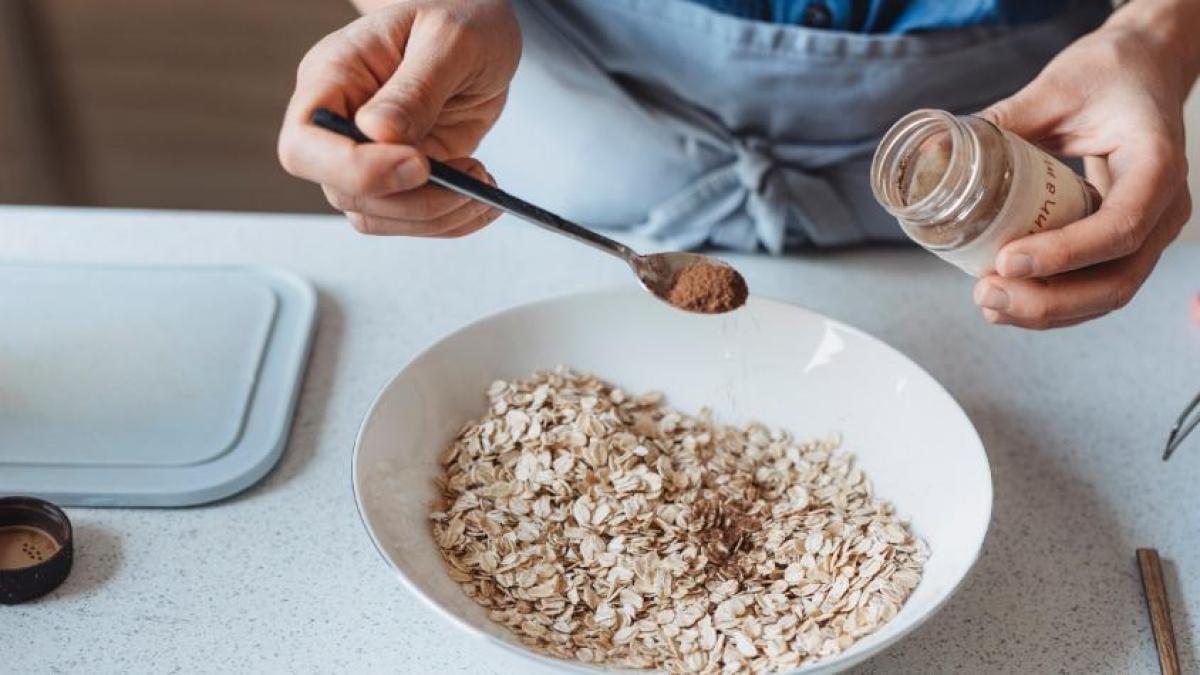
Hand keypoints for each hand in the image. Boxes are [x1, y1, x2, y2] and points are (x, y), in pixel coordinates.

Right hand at [278, 0, 520, 235]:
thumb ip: (416, 87)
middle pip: (345, 192)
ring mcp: (368, 156)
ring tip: (482, 184)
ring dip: (435, 216)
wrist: (478, 30)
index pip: (304, 146)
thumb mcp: (449, 39)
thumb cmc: (460, 19)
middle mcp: (341, 122)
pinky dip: (450, 222)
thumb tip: (379, 134)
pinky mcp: (400, 179)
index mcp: (333, 76)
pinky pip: (410, 221)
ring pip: (376, 216)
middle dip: (413, 199)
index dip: (353, 170)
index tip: (418, 164)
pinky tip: (482, 199)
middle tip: (471, 176)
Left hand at [974, 13, 1194, 328]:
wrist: (1143, 70)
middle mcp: (1163, 207)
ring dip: (1046, 311)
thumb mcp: (1056, 87)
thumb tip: (940, 153)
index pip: (1120, 226)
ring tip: (989, 303)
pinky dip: (1054, 302)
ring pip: (1108, 293)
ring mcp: (1149, 229)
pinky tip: (1009, 302)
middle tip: (987, 293)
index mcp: (1156, 164)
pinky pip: (1096, 285)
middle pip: (1117, 279)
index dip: (1064, 254)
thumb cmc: (1109, 74)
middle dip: (1048, 300)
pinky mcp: (1126, 242)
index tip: (1007, 260)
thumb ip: (1004, 121)